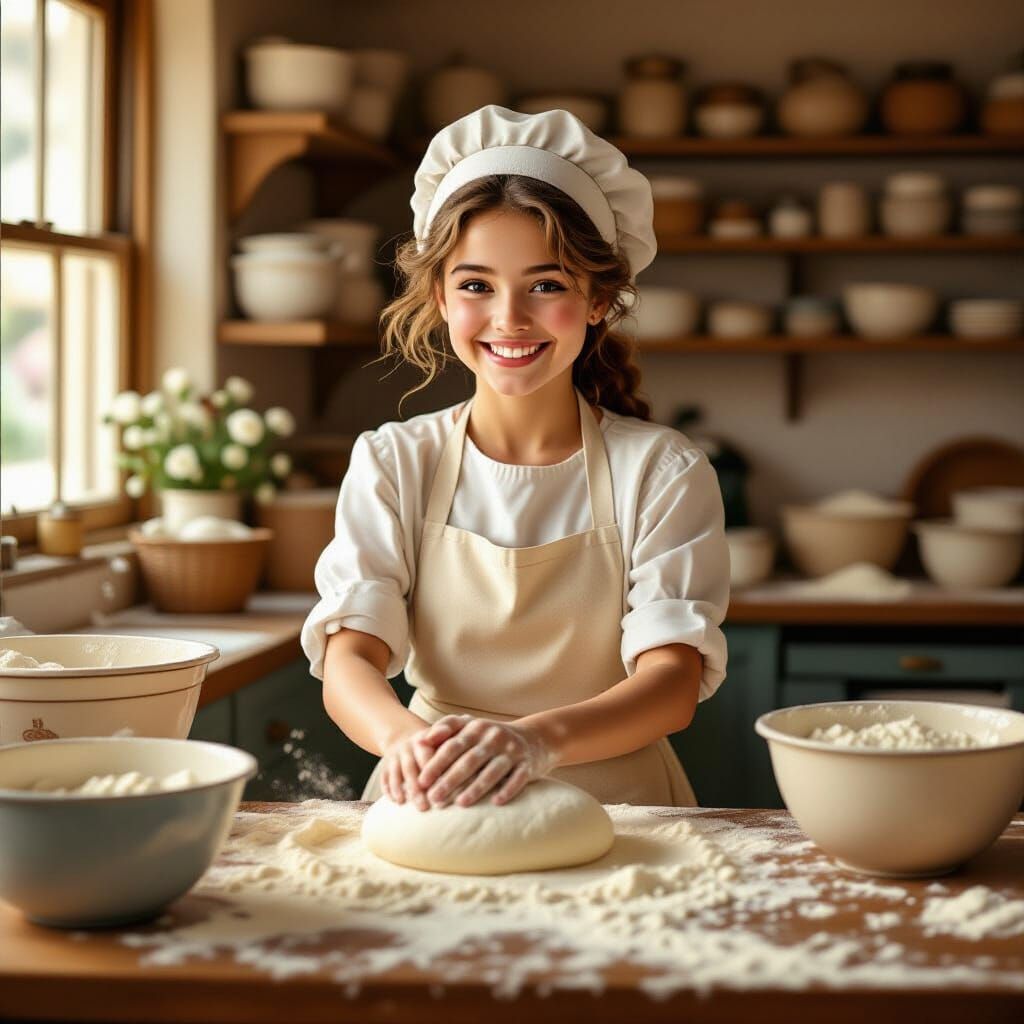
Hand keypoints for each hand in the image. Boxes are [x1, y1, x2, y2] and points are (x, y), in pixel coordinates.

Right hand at [379, 719, 461, 810]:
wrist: (406, 736)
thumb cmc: (437, 742)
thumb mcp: (447, 736)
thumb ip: (459, 750)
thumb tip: (479, 768)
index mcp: (424, 739)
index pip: (428, 756)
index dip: (435, 773)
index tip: (445, 791)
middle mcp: (407, 747)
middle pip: (411, 768)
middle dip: (416, 788)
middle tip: (425, 807)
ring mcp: (395, 756)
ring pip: (395, 773)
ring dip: (401, 789)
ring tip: (407, 805)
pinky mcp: (385, 765)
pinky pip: (384, 777)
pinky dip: (388, 789)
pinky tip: (396, 801)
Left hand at [415, 715, 558, 808]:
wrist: (533, 738)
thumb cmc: (491, 737)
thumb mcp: (470, 726)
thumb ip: (445, 729)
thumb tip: (420, 740)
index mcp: (476, 728)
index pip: (452, 746)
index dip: (436, 763)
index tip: (421, 781)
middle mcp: (494, 737)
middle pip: (469, 760)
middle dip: (450, 780)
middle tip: (434, 799)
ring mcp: (512, 750)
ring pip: (492, 771)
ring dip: (476, 788)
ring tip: (461, 804)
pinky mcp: (527, 764)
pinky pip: (518, 778)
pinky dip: (508, 789)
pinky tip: (497, 802)